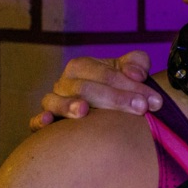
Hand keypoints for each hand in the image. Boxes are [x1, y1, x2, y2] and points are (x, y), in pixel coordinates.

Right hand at [29, 51, 159, 130]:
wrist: (106, 108)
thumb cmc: (119, 88)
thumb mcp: (130, 71)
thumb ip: (137, 64)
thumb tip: (136, 74)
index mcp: (82, 66)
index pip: (106, 74)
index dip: (130, 86)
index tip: (152, 101)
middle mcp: (64, 83)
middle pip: (85, 88)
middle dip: (115, 99)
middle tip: (140, 109)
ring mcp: (52, 102)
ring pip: (56, 102)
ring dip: (69, 106)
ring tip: (84, 111)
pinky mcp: (45, 123)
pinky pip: (35, 121)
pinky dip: (38, 121)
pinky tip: (47, 121)